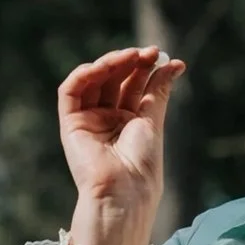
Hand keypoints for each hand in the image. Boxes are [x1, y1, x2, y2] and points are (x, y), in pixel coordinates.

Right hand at [61, 47, 185, 244]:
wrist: (124, 192)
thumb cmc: (142, 166)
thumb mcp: (153, 121)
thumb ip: (157, 91)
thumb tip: (174, 63)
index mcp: (128, 122)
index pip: (133, 85)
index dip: (145, 68)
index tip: (163, 56)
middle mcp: (107, 119)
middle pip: (115, 80)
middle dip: (131, 62)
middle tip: (150, 51)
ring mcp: (88, 120)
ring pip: (94, 81)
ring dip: (111, 63)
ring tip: (132, 55)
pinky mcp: (70, 124)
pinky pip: (70, 92)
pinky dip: (84, 74)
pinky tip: (102, 66)